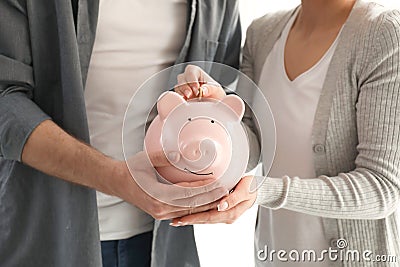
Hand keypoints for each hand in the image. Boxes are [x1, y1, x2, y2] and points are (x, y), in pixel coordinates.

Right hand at [112, 151, 226, 219]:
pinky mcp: (162, 213)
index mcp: (157, 196)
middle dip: (210, 198)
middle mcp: (160, 209)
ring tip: (221, 195)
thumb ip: (164, 156)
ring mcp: (161, 213)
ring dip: (206, 203)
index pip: (187, 194)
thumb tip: (181, 154)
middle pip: (192, 205)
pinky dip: (196, 206)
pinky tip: (206, 200)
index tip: (217, 181)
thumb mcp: (146, 160)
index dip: (204, 188)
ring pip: (189, 210)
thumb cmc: (131, 170)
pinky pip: (183, 211)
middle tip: (226, 190)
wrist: (117, 182)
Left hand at [170, 176, 256, 225]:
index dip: (194, 217)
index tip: (182, 218)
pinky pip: (209, 215)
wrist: (259, 189)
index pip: (209, 216)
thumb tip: (221, 206)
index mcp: (231, 213)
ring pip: (205, 219)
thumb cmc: (251, 186)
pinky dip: (198, 215)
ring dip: (192, 219)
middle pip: (205, 220)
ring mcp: (225, 215)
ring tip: (178, 219)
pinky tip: (189, 215)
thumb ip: (233, 198)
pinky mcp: (223, 212)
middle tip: (174, 221)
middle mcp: (227, 217)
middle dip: (189, 220)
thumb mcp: (244, 190)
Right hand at [175, 65, 225, 99]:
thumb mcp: (217, 91)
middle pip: (181, 79)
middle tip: (190, 95)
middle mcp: (188, 78)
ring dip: (182, 94)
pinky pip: (176, 96)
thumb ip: (210, 89)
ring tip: (189, 99)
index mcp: (196, 72)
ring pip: (178, 87)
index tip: (197, 89)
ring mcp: (183, 87)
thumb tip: (203, 90)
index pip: (190, 72)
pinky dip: (180, 99)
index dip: (192, 80)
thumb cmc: (215, 94)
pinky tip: (185, 102)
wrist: (213, 104)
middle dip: (185, 87)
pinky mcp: (180, 96)